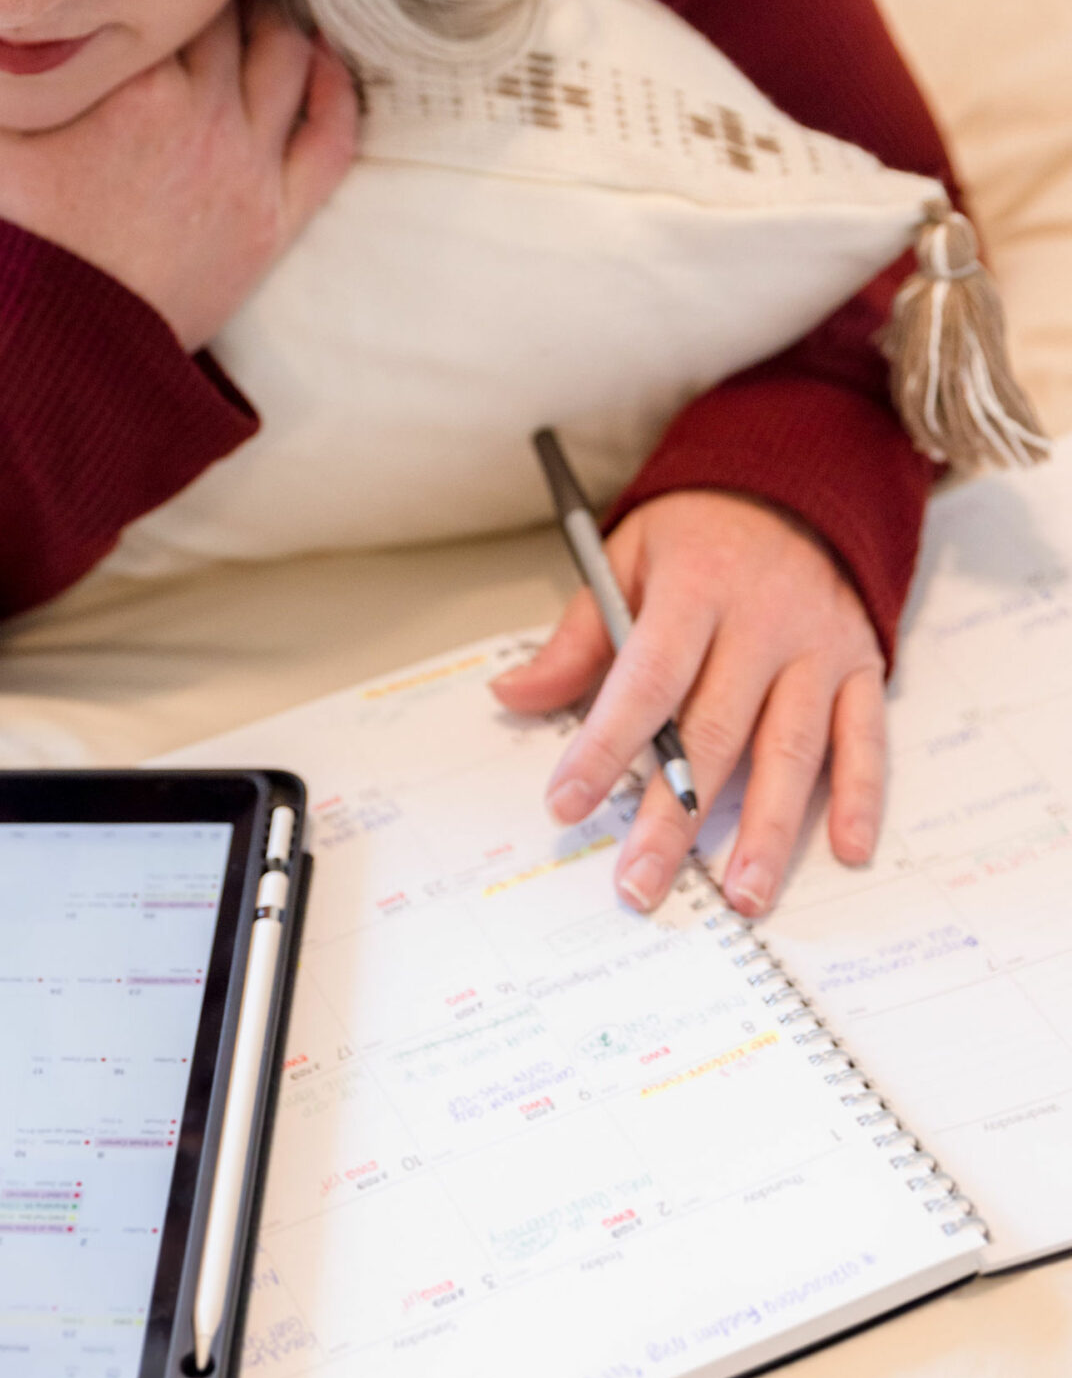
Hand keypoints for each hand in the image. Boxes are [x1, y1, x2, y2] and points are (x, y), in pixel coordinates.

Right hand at [0, 3, 358, 351]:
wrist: (62, 336)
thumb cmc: (22, 233)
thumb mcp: (0, 127)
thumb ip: (31, 61)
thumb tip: (41, 9)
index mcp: (136, 82)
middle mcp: (204, 110)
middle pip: (232, 16)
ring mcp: (248, 164)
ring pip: (285, 58)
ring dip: (274, 23)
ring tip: (255, 13)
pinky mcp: (276, 215)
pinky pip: (330, 137)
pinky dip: (335, 89)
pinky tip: (322, 59)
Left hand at [491, 490, 885, 917]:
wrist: (801, 481)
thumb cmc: (701, 531)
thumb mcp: (627, 555)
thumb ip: (579, 634)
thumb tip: (512, 695)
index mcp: (695, 590)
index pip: (645, 679)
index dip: (605, 746)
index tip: (566, 804)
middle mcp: (763, 623)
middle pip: (716, 732)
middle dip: (675, 817)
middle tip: (641, 884)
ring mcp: (818, 649)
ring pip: (793, 750)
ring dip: (768, 830)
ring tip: (740, 896)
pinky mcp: (862, 667)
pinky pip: (866, 738)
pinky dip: (860, 796)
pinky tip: (846, 850)